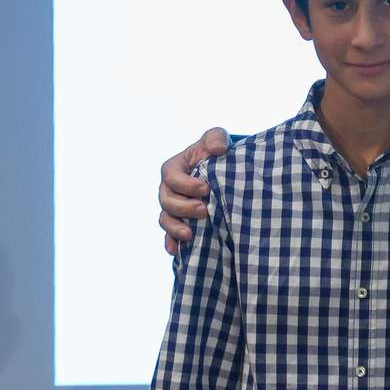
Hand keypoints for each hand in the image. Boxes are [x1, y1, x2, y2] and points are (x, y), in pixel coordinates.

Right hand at [159, 128, 230, 255]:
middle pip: (167, 201)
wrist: (223, 171)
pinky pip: (169, 235)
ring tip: (191, 234)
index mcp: (173, 169)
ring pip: (166, 220)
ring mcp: (172, 208)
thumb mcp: (217, 138)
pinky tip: (177, 251)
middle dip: (184, 208)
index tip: (206, 189)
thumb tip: (218, 149)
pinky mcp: (179, 222)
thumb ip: (216, 138)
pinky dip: (171, 243)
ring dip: (176, 228)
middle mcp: (168, 190)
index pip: (172, 177)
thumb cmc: (216, 152)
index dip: (186, 185)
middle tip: (204, 211)